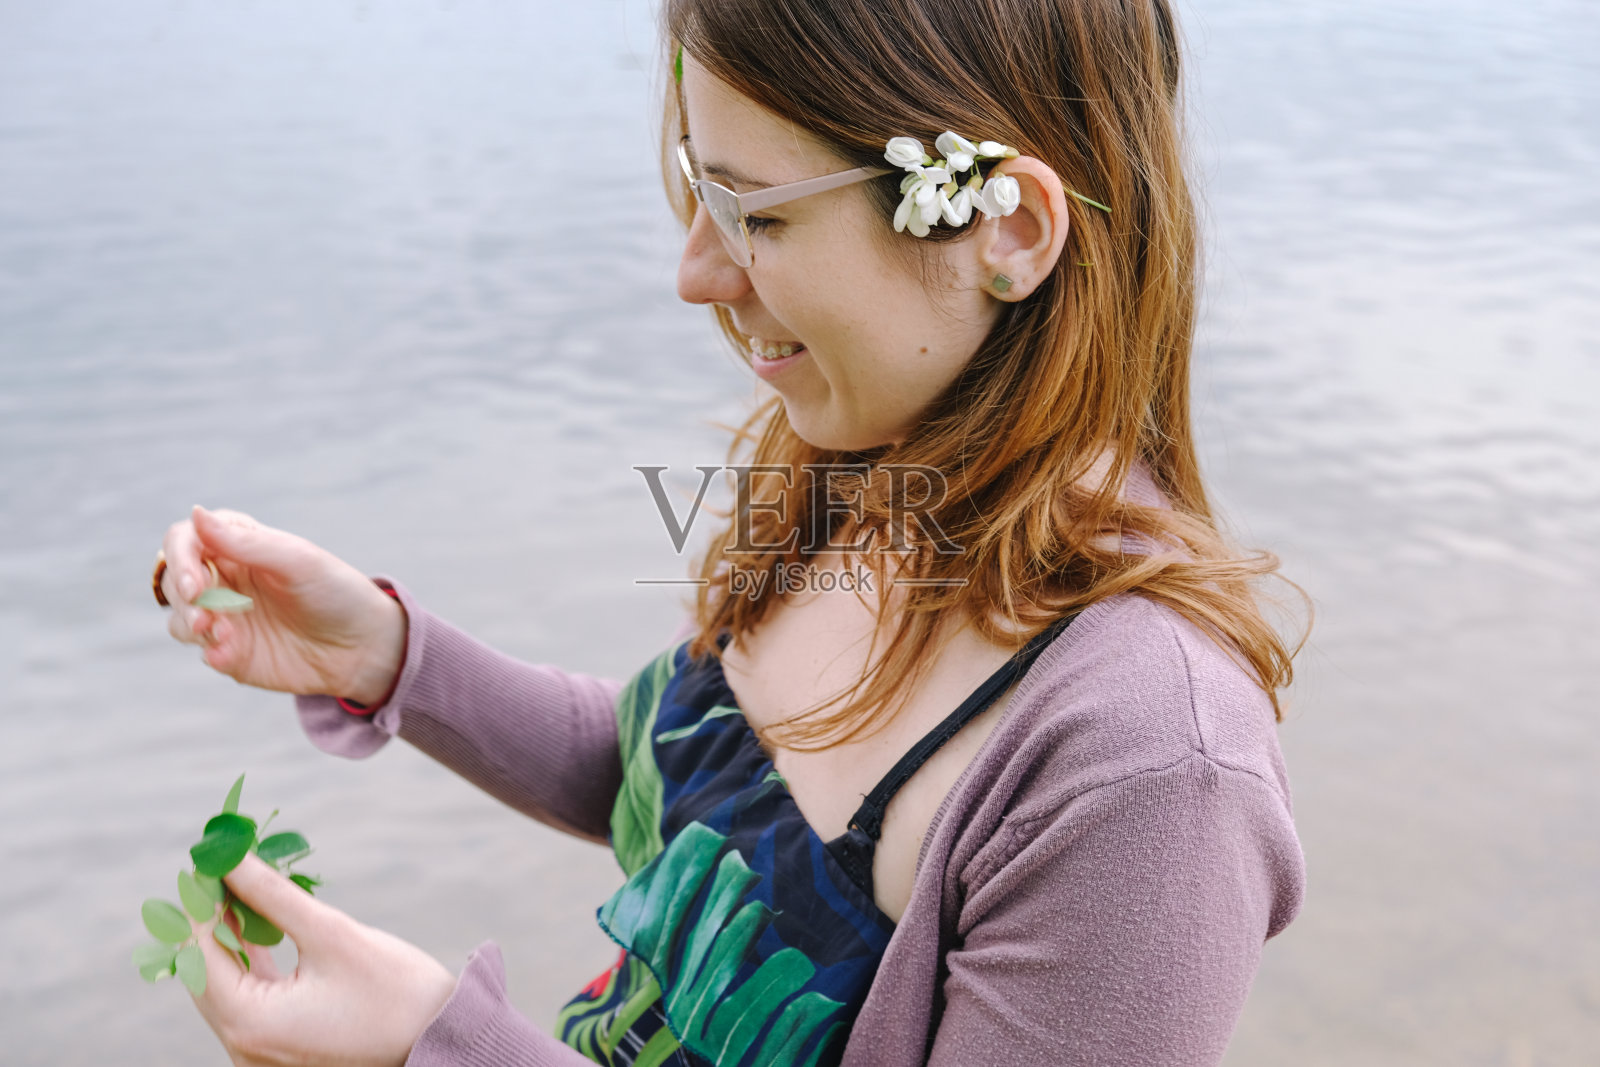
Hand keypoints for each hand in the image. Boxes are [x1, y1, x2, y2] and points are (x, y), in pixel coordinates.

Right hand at [161, 506, 406, 703]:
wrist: (363, 646)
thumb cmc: (336, 591)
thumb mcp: (297, 561)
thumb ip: (246, 542)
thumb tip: (195, 513)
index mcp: (238, 545)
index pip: (184, 540)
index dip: (180, 558)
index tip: (196, 584)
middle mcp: (225, 579)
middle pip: (173, 580)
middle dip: (184, 598)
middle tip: (207, 619)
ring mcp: (225, 616)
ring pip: (180, 617)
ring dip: (192, 626)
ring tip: (225, 635)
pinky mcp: (231, 651)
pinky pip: (203, 651)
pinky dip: (211, 653)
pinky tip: (229, 656)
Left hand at [189, 854, 457, 1066]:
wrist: (444, 1039)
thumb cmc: (397, 991)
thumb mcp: (333, 934)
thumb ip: (274, 896)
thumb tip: (231, 859)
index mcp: (250, 1024)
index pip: (199, 953)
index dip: (199, 900)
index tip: (210, 856)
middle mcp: (244, 1047)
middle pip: (206, 971)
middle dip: (212, 915)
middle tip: (224, 864)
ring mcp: (260, 1052)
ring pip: (226, 983)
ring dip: (230, 934)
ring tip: (240, 883)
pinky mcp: (279, 1046)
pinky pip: (250, 997)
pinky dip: (251, 959)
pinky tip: (257, 921)